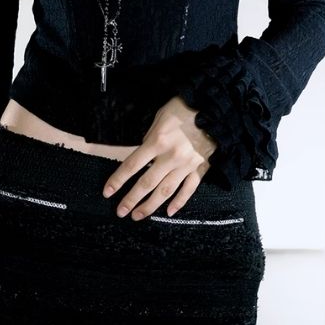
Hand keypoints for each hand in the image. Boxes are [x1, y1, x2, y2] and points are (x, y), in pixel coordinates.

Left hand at [102, 95, 216, 220]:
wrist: (216, 110)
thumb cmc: (185, 108)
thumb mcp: (161, 117)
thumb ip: (150, 138)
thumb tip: (144, 153)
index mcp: (157, 141)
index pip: (132, 165)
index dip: (118, 180)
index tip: (107, 192)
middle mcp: (171, 157)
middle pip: (147, 183)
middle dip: (131, 199)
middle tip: (120, 212)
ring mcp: (187, 165)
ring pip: (166, 191)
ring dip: (150, 206)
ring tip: (138, 216)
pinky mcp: (201, 169)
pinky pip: (188, 190)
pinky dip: (179, 203)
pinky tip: (169, 213)